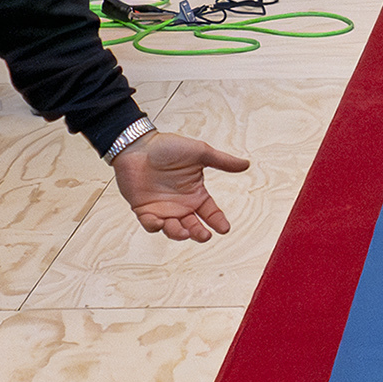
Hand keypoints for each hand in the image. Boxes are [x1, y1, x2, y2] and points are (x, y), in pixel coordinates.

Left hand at [112, 129, 249, 244]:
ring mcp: (163, 209)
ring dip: (179, 233)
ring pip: (173, 229)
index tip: (224, 228)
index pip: (211, 212)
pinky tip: (160, 223)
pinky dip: (156, 227)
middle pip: (194, 227)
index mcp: (195, 193)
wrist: (137, 145)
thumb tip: (245, 164)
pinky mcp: (144, 210)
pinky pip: (151, 224)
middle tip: (204, 235)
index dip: (218, 221)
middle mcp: (181, 205)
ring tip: (184, 232)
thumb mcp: (199, 152)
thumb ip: (222, 161)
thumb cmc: (167, 147)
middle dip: (199, 233)